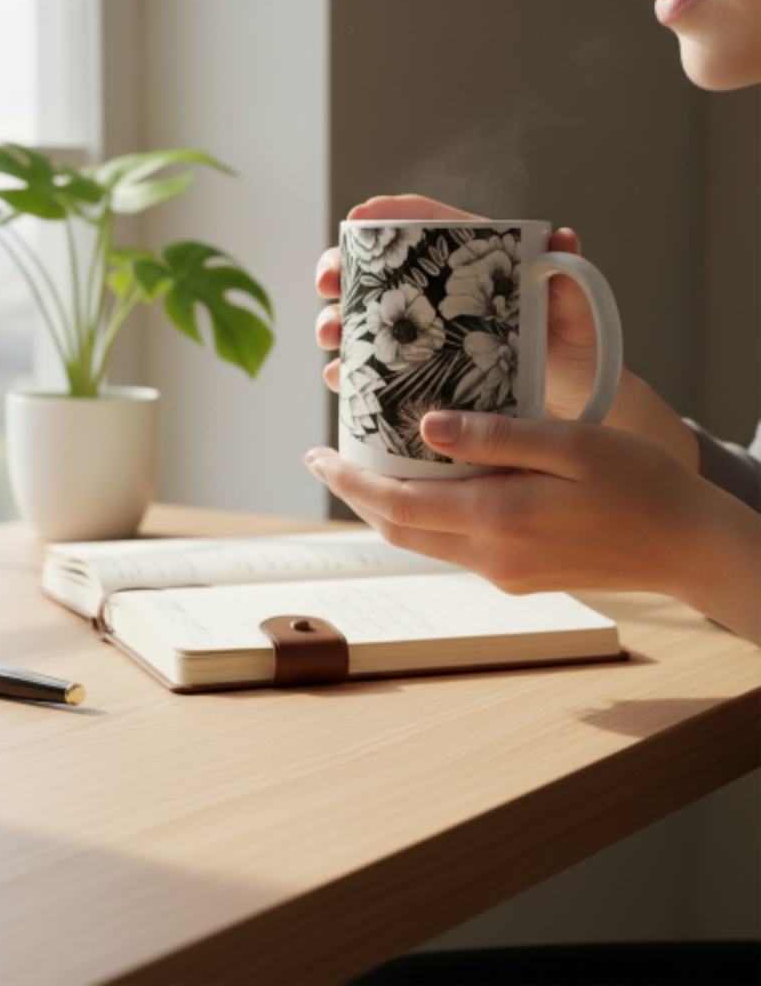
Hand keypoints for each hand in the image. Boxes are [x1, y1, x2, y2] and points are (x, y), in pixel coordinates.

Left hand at [304, 411, 760, 640]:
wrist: (687, 547)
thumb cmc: (641, 486)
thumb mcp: (572, 443)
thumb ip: (496, 436)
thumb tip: (428, 425)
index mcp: (499, 518)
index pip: (397, 506)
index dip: (349, 482)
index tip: (316, 457)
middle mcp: (490, 555)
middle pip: (397, 531)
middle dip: (355, 497)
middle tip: (327, 461)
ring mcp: (502, 572)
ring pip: (421, 542)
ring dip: (387, 510)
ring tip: (366, 470)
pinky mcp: (516, 577)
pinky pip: (452, 547)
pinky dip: (424, 520)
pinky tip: (426, 490)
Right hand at [315, 195, 600, 419]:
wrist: (572, 408)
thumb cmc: (574, 352)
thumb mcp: (575, 312)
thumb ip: (566, 276)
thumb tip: (560, 239)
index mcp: (472, 264)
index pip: (425, 224)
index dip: (388, 215)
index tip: (359, 217)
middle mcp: (437, 297)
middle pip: (375, 272)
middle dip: (340, 270)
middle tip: (329, 281)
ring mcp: (421, 338)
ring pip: (361, 320)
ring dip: (334, 322)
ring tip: (331, 336)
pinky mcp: (413, 378)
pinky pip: (369, 371)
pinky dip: (346, 373)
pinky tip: (339, 378)